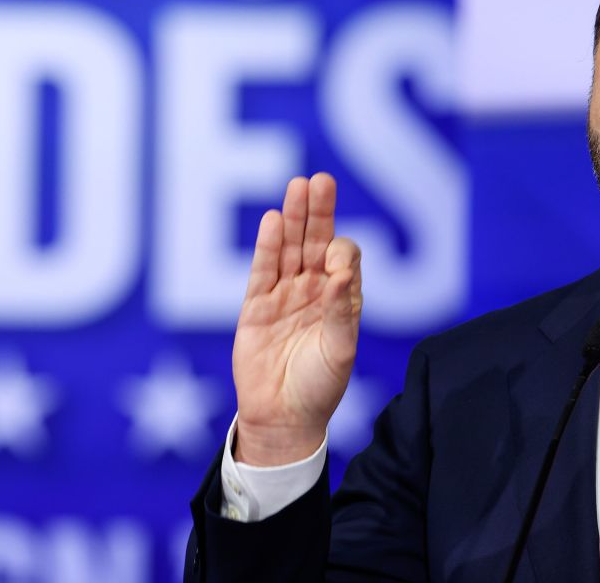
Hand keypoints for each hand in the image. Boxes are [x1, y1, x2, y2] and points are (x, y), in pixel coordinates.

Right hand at [231, 173, 361, 465]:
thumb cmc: (320, 387)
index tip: (336, 262)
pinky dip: (268, 247)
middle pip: (315, 242)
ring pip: (289, 249)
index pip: (343, 259)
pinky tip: (274, 221)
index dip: (342, 253)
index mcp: (340, 299)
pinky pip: (262, 271)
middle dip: (318, 212)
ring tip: (298, 186)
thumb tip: (340, 273)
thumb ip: (340, 310)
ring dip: (293, 219)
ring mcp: (283, 296)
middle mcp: (313, 290)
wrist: (284, 418)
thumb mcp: (339, 350)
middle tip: (320, 180)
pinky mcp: (256, 307)